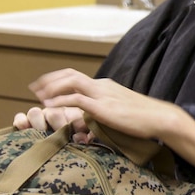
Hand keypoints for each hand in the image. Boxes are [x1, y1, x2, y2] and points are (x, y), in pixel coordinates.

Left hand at [27, 68, 174, 142]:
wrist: (160, 117)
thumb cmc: (143, 118)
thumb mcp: (120, 110)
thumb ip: (105, 111)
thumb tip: (93, 120)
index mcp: (105, 85)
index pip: (76, 76)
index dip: (56, 79)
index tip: (43, 87)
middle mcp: (102, 85)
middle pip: (69, 74)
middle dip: (49, 80)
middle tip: (34, 88)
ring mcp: (102, 94)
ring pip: (70, 82)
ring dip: (51, 88)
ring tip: (39, 97)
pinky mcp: (103, 107)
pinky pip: (76, 99)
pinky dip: (60, 101)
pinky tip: (49, 107)